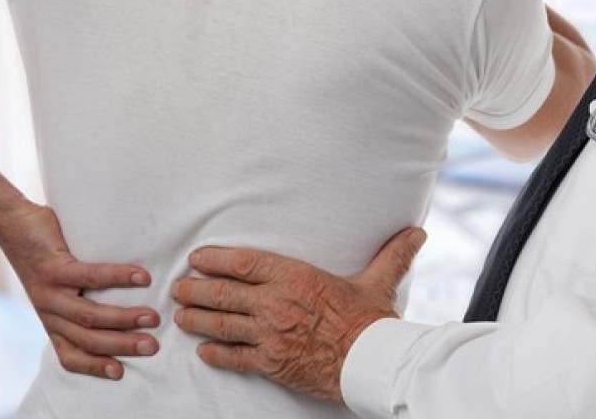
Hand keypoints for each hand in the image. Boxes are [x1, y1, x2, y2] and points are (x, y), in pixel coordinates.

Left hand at [0, 203, 159, 379]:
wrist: (11, 222)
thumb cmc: (43, 253)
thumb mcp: (56, 287)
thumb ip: (80, 299)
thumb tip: (126, 302)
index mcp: (51, 320)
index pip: (69, 354)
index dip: (93, 366)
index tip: (120, 372)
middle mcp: (49, 311)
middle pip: (86, 339)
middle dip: (122, 346)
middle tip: (152, 346)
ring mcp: (50, 291)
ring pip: (88, 315)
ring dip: (123, 318)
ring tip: (152, 317)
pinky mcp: (54, 268)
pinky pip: (90, 277)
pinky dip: (119, 277)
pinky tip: (141, 277)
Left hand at [172, 227, 426, 399]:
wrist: (372, 362)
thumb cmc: (373, 320)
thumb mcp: (380, 281)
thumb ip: (392, 254)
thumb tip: (417, 232)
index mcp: (296, 277)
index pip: (244, 262)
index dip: (215, 259)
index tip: (197, 257)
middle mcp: (276, 303)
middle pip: (222, 293)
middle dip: (194, 289)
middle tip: (178, 287)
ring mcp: (270, 335)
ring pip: (221, 324)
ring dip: (196, 319)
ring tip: (181, 316)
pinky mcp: (271, 363)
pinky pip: (233, 358)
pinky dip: (215, 354)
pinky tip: (203, 351)